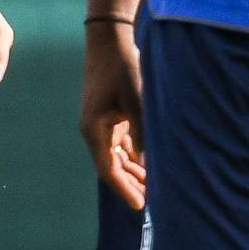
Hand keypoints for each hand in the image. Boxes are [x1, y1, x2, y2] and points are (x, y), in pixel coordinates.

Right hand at [81, 20, 146, 209]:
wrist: (109, 42)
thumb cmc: (123, 69)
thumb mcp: (137, 102)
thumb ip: (144, 134)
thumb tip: (153, 165)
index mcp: (94, 129)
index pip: (108, 169)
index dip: (124, 189)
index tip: (140, 207)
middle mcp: (93, 130)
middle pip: (111, 166)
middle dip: (130, 184)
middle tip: (153, 203)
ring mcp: (100, 123)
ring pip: (116, 156)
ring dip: (133, 171)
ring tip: (155, 187)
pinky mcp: (108, 116)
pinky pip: (119, 144)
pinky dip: (133, 156)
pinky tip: (148, 165)